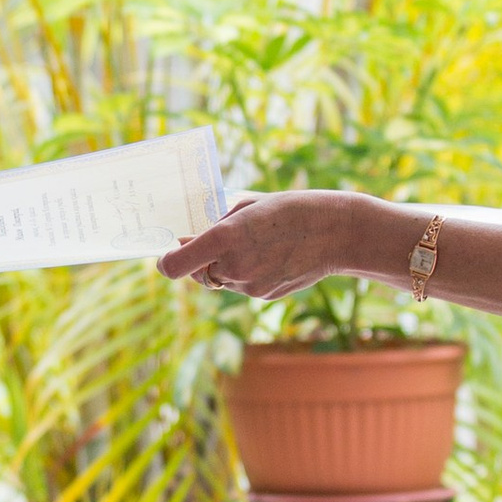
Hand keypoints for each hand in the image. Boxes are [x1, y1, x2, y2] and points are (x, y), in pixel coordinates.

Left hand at [158, 193, 352, 299]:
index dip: (165, 260)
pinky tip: (271, 257)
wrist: (336, 233)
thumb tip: (192, 237)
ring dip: (226, 267)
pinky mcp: (264, 296)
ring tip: (256, 245)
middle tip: (216, 242)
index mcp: (224, 237)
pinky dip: (247, 274)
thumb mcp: (248, 205)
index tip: (167, 252)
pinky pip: (242, 287)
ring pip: (220, 281)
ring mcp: (249, 286)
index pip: (174, 265)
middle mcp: (233, 266)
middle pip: (197, 273)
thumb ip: (217, 223)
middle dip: (200, 260)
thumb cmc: (292, 209)